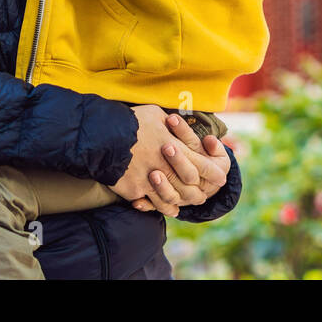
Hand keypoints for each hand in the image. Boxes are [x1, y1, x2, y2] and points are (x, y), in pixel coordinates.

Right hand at [111, 107, 229, 214]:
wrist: (101, 135)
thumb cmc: (130, 121)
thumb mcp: (155, 114)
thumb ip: (170, 125)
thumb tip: (176, 124)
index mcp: (174, 147)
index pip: (202, 165)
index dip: (213, 172)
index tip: (220, 177)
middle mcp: (165, 166)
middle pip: (189, 186)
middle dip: (198, 191)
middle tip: (202, 194)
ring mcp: (149, 180)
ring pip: (172, 198)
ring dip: (179, 201)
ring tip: (183, 203)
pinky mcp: (134, 190)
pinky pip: (151, 203)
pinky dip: (160, 206)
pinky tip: (165, 207)